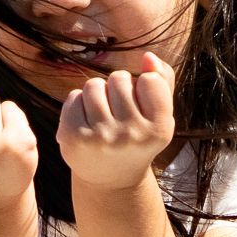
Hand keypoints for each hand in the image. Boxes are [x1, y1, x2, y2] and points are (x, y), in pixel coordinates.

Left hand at [58, 52, 176, 190]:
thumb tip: (148, 56)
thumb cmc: (139, 138)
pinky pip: (73, 97)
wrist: (112, 180)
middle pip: (119, 79)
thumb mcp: (159, 114)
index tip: (142, 106)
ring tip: (103, 116)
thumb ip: (163, 81)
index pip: (150, 79)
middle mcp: (131, 136)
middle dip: (118, 89)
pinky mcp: (74, 138)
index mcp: (159, 130)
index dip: (143, 86)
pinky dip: (79, 104)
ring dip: (97, 94)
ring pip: (94, 85)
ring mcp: (101, 138)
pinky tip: (86, 122)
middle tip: (120, 114)